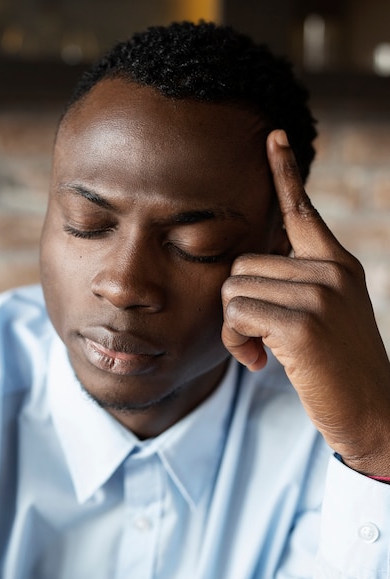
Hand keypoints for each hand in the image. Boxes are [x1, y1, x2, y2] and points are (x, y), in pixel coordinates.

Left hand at [221, 129, 389, 474]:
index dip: (285, 172)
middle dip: (237, 306)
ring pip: (233, 289)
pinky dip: (235, 342)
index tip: (272, 137)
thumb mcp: (327, 313)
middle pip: (242, 265)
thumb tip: (243, 275)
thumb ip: (297, 284)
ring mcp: (319, 294)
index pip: (303, 210)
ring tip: (261, 351)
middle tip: (257, 338)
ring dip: (234, 327)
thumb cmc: (339, 367)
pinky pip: (236, 315)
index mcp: (336, 263)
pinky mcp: (303, 323)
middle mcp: (330, 270)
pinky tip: (259, 362)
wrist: (373, 412)